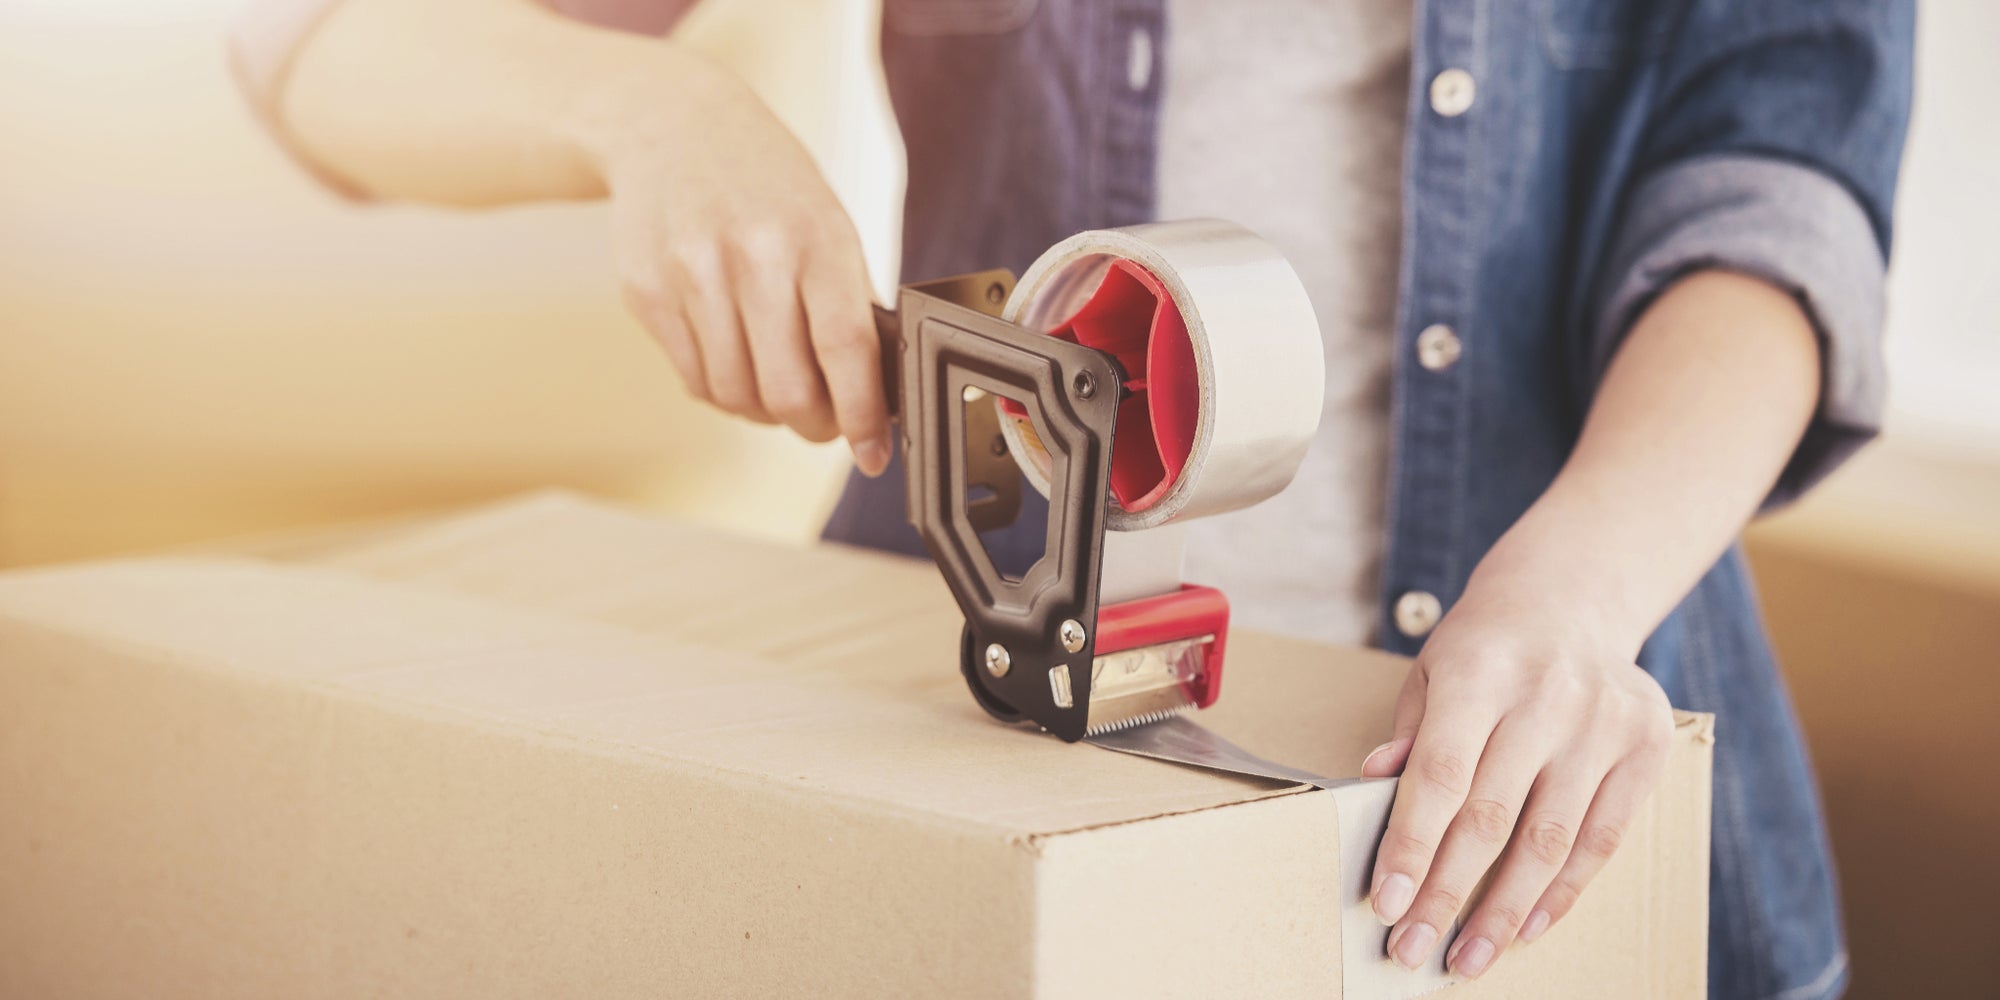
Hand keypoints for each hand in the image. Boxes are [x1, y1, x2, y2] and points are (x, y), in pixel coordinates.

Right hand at [590, 64, 890, 474]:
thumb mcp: (827, 224)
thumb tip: (878, 396)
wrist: (671, 127)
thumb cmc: (767, 185)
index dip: (862, 416)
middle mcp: (753, 256)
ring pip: (736, 396)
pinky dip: (723, 390)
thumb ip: (849, 304)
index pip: (845, 349)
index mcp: (816, 238)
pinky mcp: (646, 292)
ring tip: (776, 386)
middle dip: (813, 426)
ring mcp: (692, 274)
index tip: (873, 451)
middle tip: (822, 425)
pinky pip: (694, 380)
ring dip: (764, 412)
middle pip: (786, 390)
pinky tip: (736, 362)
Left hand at [1359, 579, 1673, 978]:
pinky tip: (1526, 927)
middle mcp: (1545, 697)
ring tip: (1467, 958)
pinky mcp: (1645, 748)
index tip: (1387, 904)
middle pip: (1491, 817)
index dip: (1413, 846)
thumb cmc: (1483, 648)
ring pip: (1549, 840)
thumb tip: (1371, 788)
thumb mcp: (1430, 673)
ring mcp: (1602, 723)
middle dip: (1447, 894)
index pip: (1440, 775)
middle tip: (1413, 950)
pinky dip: (1561, 892)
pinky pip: (1601, 839)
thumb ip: (1408, 735)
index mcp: (1478, 672)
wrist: (1569, 599)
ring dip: (1504, 911)